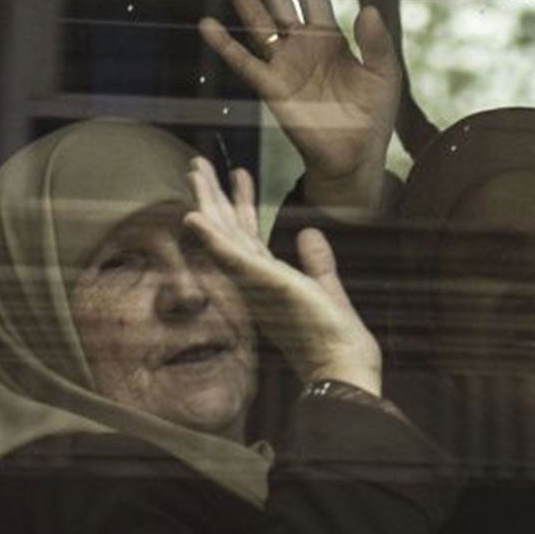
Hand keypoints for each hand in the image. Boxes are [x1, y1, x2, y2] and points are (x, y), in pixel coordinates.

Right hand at [182, 158, 382, 395]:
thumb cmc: (334, 338)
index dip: (241, 203)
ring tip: (196, 171)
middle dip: (213, 196)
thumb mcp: (325, 288)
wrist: (341, 369)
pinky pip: (230, 257)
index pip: (248, 234)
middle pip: (228, 230)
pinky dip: (210, 236)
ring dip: (207, 203)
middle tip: (199, 164)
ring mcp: (254, 282)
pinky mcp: (262, 284)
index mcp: (268, 279)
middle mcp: (254, 279)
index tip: (238, 174)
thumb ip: (316, 260)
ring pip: (224, 235)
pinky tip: (194, 216)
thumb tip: (308, 233)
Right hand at [199, 0, 399, 217]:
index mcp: (330, 37)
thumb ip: (376, 42)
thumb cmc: (372, 114)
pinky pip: (246, 64)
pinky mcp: (273, 89)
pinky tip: (209, 24)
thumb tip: (367, 7)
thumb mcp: (384, 73)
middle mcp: (301, 45)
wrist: (356, 155)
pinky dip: (226, 46)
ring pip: (258, 23)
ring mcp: (284, 65)